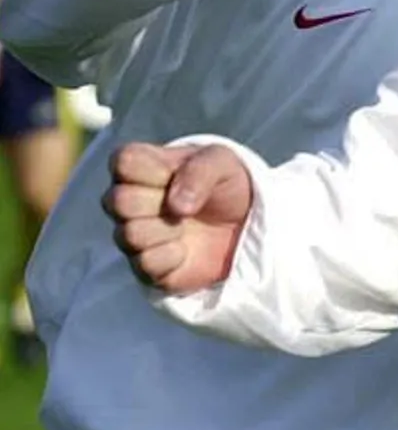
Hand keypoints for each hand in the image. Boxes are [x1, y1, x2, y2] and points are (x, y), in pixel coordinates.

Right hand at [106, 142, 252, 292]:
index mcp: (141, 167)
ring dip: (167, 229)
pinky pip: (145, 263)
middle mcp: (128, 202)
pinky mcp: (145, 268)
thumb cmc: (227, 183)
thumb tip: (176, 205)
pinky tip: (185, 249)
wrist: (246, 223)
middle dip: (158, 201)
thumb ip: (198, 172)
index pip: (122, 161)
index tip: (176, 172)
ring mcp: (134, 236)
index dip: (152, 169)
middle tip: (185, 203)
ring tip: (185, 225)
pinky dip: (173, 255)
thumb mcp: (222, 162)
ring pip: (129, 234)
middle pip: (118, 200)